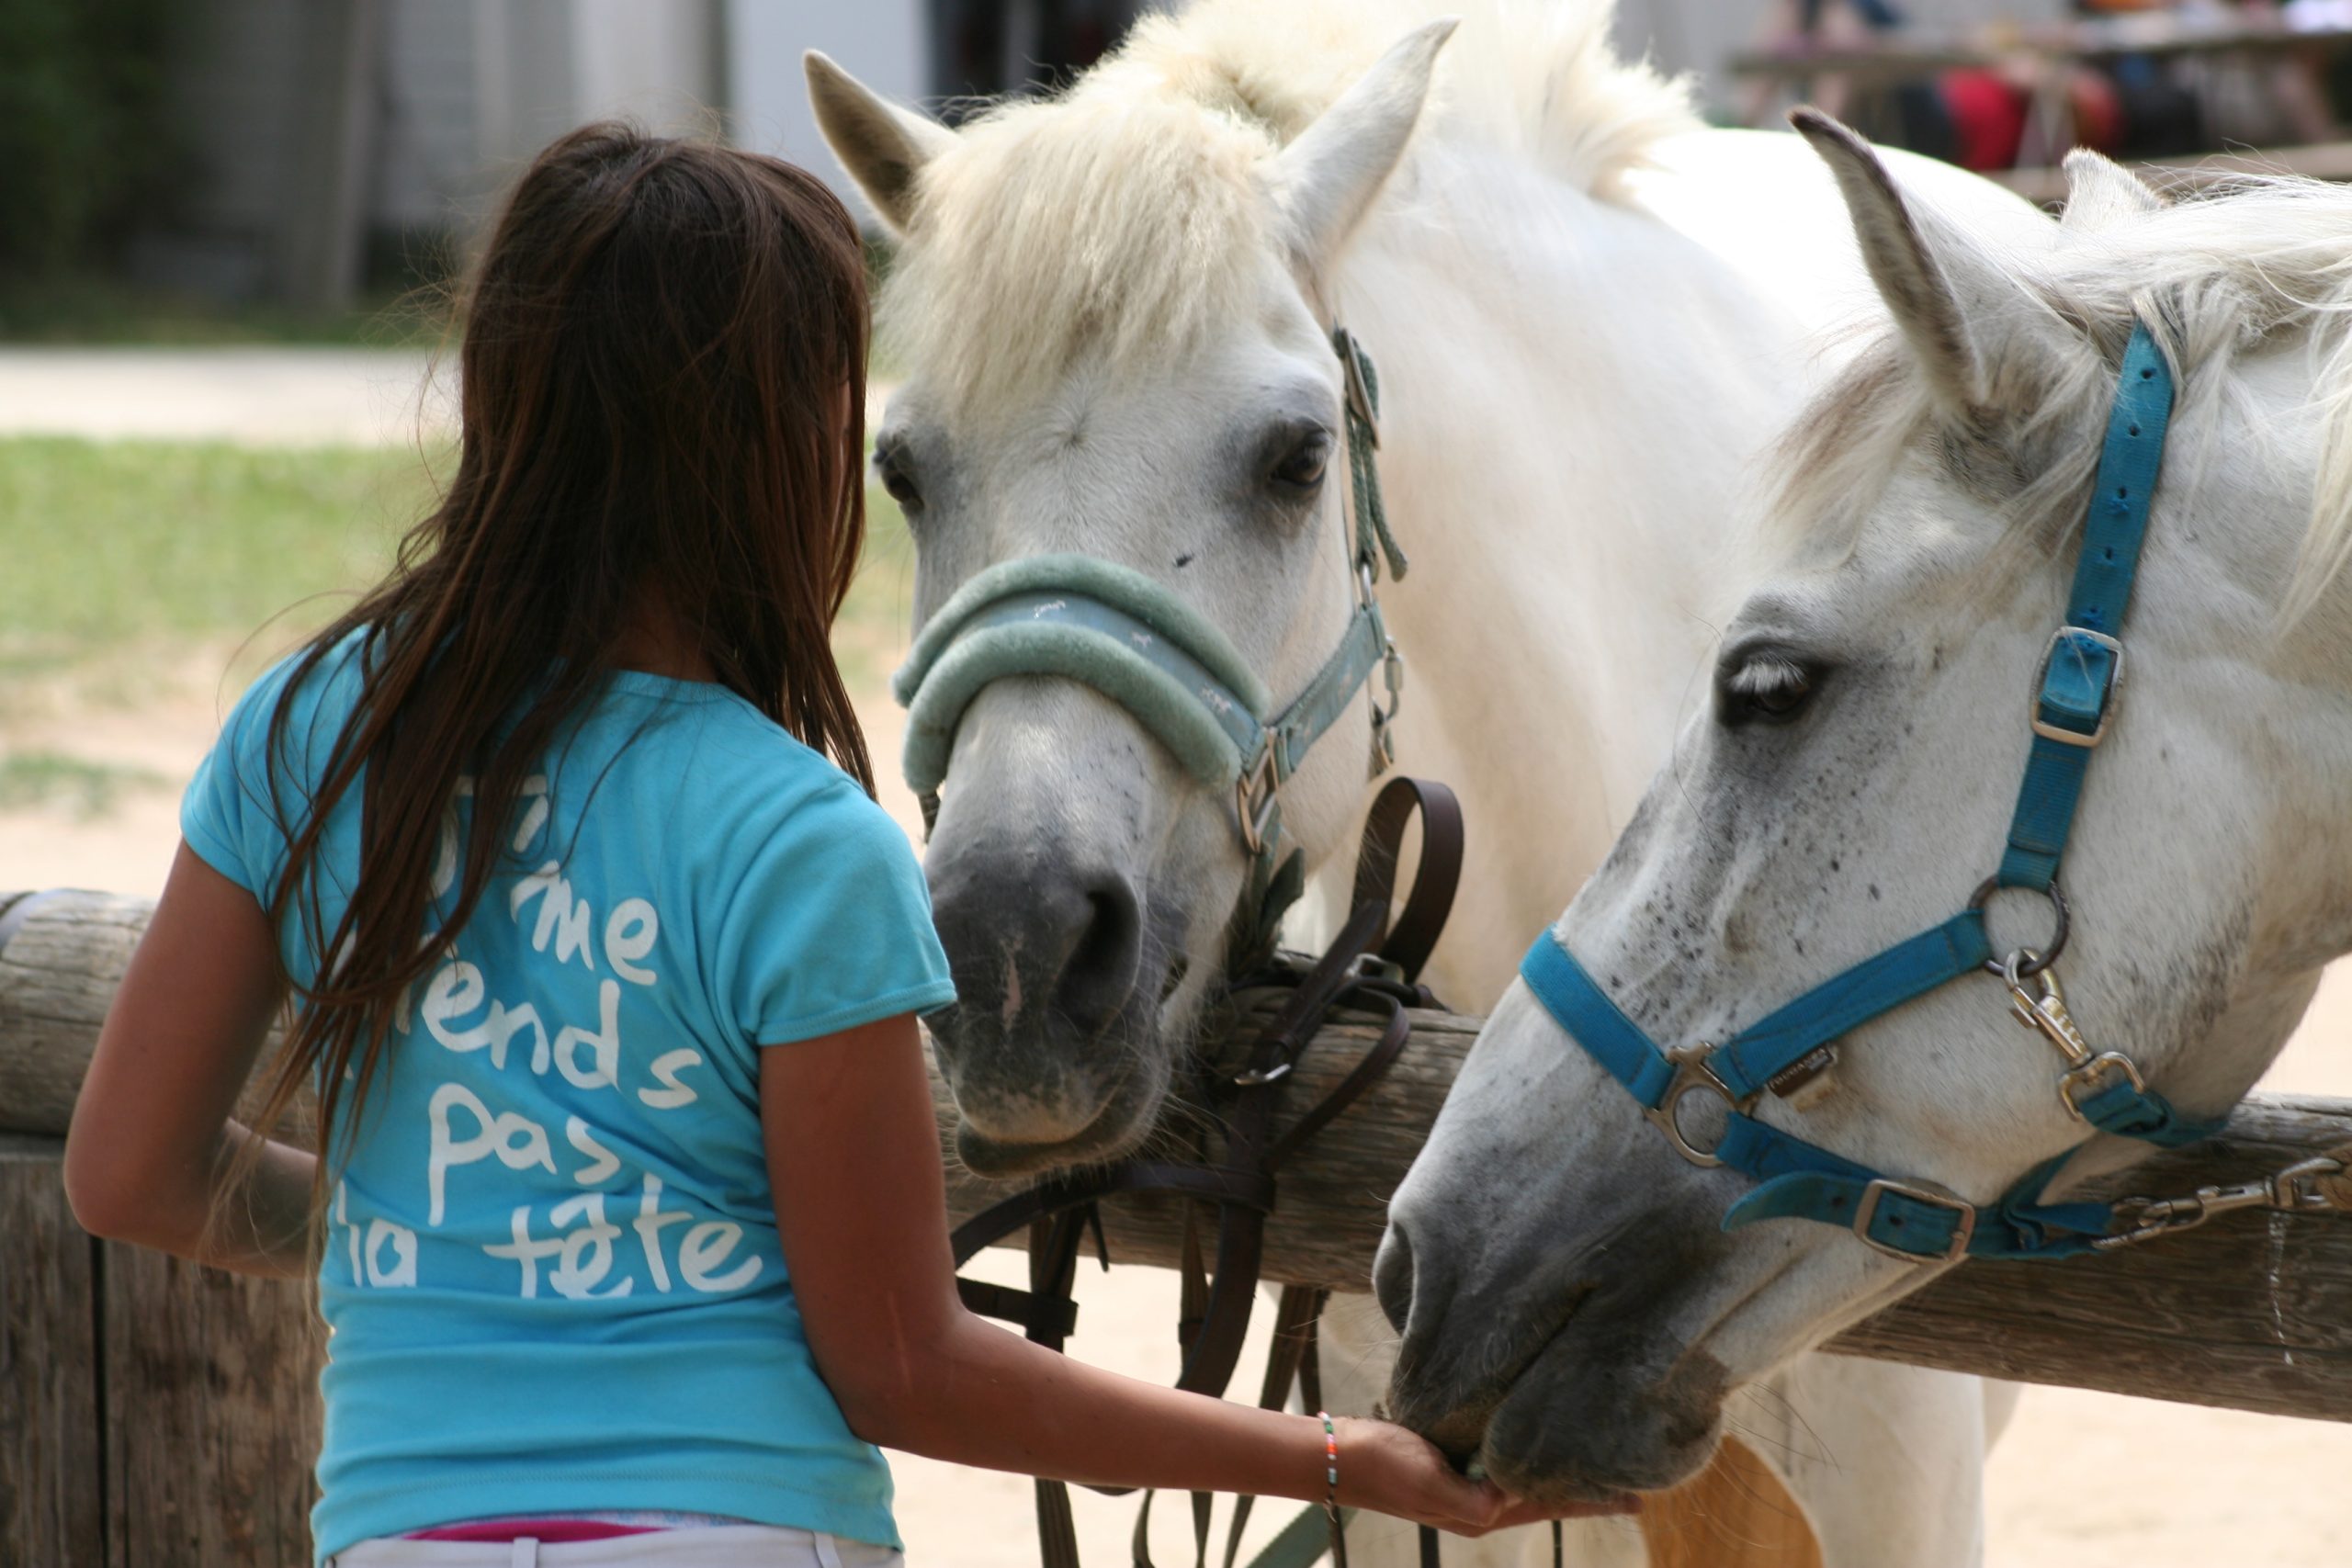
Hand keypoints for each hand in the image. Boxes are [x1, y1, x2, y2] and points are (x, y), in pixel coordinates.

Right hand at [1331, 1417, 1638, 1536]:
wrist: (1335, 1454)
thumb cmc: (1381, 1467)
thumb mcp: (1432, 1486)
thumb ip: (1477, 1499)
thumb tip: (1518, 1494)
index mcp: (1482, 1513)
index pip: (1551, 1505)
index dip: (1592, 1501)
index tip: (1636, 1498)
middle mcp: (1480, 1501)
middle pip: (1546, 1493)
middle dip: (1587, 1487)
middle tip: (1631, 1477)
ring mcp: (1465, 1480)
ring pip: (1525, 1474)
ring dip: (1558, 1467)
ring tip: (1592, 1456)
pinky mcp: (1450, 1457)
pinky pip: (1500, 1455)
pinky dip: (1525, 1448)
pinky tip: (1533, 1434)